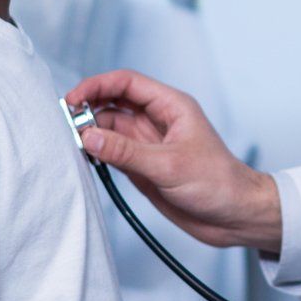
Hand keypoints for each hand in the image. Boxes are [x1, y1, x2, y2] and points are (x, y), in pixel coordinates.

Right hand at [66, 69, 281, 253]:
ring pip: (110, 128)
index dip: (97, 86)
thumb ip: (126, 152)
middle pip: (113, 103)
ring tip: (71, 145)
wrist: (234, 217)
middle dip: (88, 109)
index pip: (127, 83)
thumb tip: (88, 136)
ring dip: (90, 133)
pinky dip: (96, 153)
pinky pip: (113, 152)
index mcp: (171, 106)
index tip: (72, 99)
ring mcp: (149, 144)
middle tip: (66, 126)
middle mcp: (157, 121)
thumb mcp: (169, 166)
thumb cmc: (218, 184)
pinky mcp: (143, 166)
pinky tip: (83, 159)